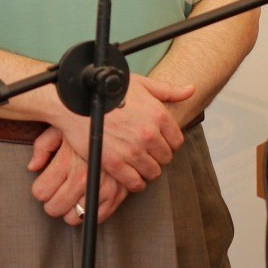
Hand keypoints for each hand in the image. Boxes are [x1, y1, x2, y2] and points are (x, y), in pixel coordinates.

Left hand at [28, 126, 128, 224]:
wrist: (128, 120)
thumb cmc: (92, 124)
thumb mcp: (63, 127)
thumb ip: (44, 146)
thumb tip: (33, 167)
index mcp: (67, 161)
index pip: (40, 192)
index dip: (41, 189)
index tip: (47, 185)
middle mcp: (83, 176)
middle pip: (54, 208)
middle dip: (53, 203)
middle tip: (59, 194)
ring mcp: (101, 186)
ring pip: (74, 217)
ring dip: (72, 211)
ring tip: (76, 198)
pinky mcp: (120, 192)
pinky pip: (100, 216)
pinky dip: (92, 213)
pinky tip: (92, 201)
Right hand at [49, 74, 191, 191]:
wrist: (76, 102)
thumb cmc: (109, 91)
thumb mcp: (142, 84)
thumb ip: (169, 90)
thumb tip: (190, 90)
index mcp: (159, 115)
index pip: (177, 141)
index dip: (169, 144)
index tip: (160, 143)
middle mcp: (149, 134)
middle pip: (166, 157)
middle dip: (159, 157)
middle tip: (148, 154)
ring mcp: (132, 150)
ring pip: (153, 172)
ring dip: (148, 171)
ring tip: (140, 165)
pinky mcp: (114, 163)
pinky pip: (134, 182)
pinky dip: (136, 183)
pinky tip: (132, 177)